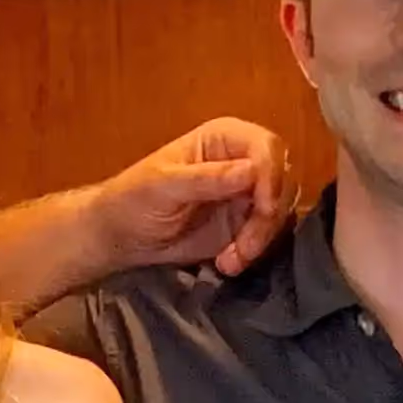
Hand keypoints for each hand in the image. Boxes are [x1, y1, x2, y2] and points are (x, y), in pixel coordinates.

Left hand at [96, 119, 294, 278]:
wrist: (120, 237)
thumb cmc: (133, 200)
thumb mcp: (163, 186)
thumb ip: (206, 178)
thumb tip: (251, 171)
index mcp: (224, 138)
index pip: (267, 147)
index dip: (273, 176)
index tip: (265, 208)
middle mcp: (242, 161)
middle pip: (282, 180)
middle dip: (269, 216)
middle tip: (245, 246)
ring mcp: (246, 194)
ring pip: (280, 210)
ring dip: (261, 239)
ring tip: (230, 260)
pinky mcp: (244, 224)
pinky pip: (267, 235)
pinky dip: (253, 252)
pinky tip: (228, 264)